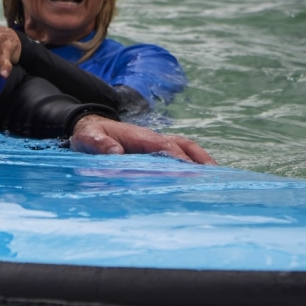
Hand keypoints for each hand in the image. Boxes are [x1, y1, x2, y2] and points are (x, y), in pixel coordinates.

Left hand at [69, 115, 212, 164]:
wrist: (90, 126)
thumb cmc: (91, 135)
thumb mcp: (88, 139)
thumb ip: (100, 144)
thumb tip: (116, 153)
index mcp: (140, 136)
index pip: (164, 145)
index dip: (178, 157)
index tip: (190, 171)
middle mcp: (153, 138)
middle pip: (184, 145)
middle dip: (200, 159)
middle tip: (215, 176)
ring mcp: (157, 143)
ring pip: (186, 148)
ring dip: (202, 161)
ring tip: (217, 178)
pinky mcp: (157, 149)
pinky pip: (181, 153)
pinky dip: (195, 162)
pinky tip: (202, 177)